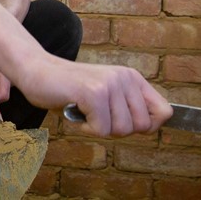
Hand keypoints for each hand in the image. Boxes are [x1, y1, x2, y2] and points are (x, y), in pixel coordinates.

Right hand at [55, 62, 171, 136]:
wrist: (36, 70)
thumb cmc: (68, 88)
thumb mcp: (106, 96)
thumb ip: (127, 109)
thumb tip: (150, 127)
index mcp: (132, 78)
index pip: (164, 111)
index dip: (148, 126)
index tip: (122, 122)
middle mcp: (125, 78)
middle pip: (142, 126)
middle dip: (117, 130)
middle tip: (96, 116)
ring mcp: (110, 84)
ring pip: (121, 130)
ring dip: (99, 128)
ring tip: (84, 111)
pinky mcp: (93, 93)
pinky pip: (101, 129)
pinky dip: (84, 128)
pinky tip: (74, 111)